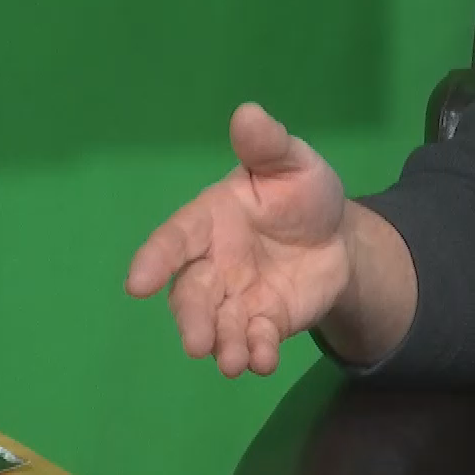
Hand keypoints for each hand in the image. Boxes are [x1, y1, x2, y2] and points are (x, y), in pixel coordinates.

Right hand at [125, 103, 352, 376]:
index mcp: (209, 221)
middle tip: (197, 343)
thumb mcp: (292, 163)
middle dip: (191, 319)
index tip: (136, 284)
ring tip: (232, 362)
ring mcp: (236, 298)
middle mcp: (213, 265)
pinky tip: (262, 362)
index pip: (174, 240)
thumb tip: (248, 112)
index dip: (154, 261)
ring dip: (222, 345)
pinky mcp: (264, 322)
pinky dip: (256, 353)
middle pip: (190, 295)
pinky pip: (253, 340)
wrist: (338, 237)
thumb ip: (267, 146)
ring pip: (217, 325)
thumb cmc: (302, 194)